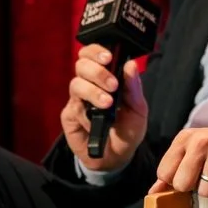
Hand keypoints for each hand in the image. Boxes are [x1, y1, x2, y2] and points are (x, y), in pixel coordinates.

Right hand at [60, 44, 149, 171]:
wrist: (117, 157)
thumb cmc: (128, 129)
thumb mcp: (138, 108)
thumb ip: (133, 87)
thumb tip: (130, 64)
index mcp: (107, 76)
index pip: (95, 54)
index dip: (97, 51)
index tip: (109, 57)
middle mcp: (90, 83)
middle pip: (82, 64)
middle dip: (97, 71)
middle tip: (112, 85)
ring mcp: (78, 99)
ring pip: (76, 84)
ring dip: (92, 91)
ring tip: (107, 103)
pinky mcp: (69, 116)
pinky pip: (73, 108)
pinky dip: (86, 113)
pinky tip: (96, 121)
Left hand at [149, 120, 207, 197]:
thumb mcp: (191, 154)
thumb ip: (171, 173)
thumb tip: (153, 193)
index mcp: (185, 138)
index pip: (164, 173)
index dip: (176, 180)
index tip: (189, 174)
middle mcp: (201, 139)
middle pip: (182, 183)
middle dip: (194, 186)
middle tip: (206, 175)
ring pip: (206, 190)